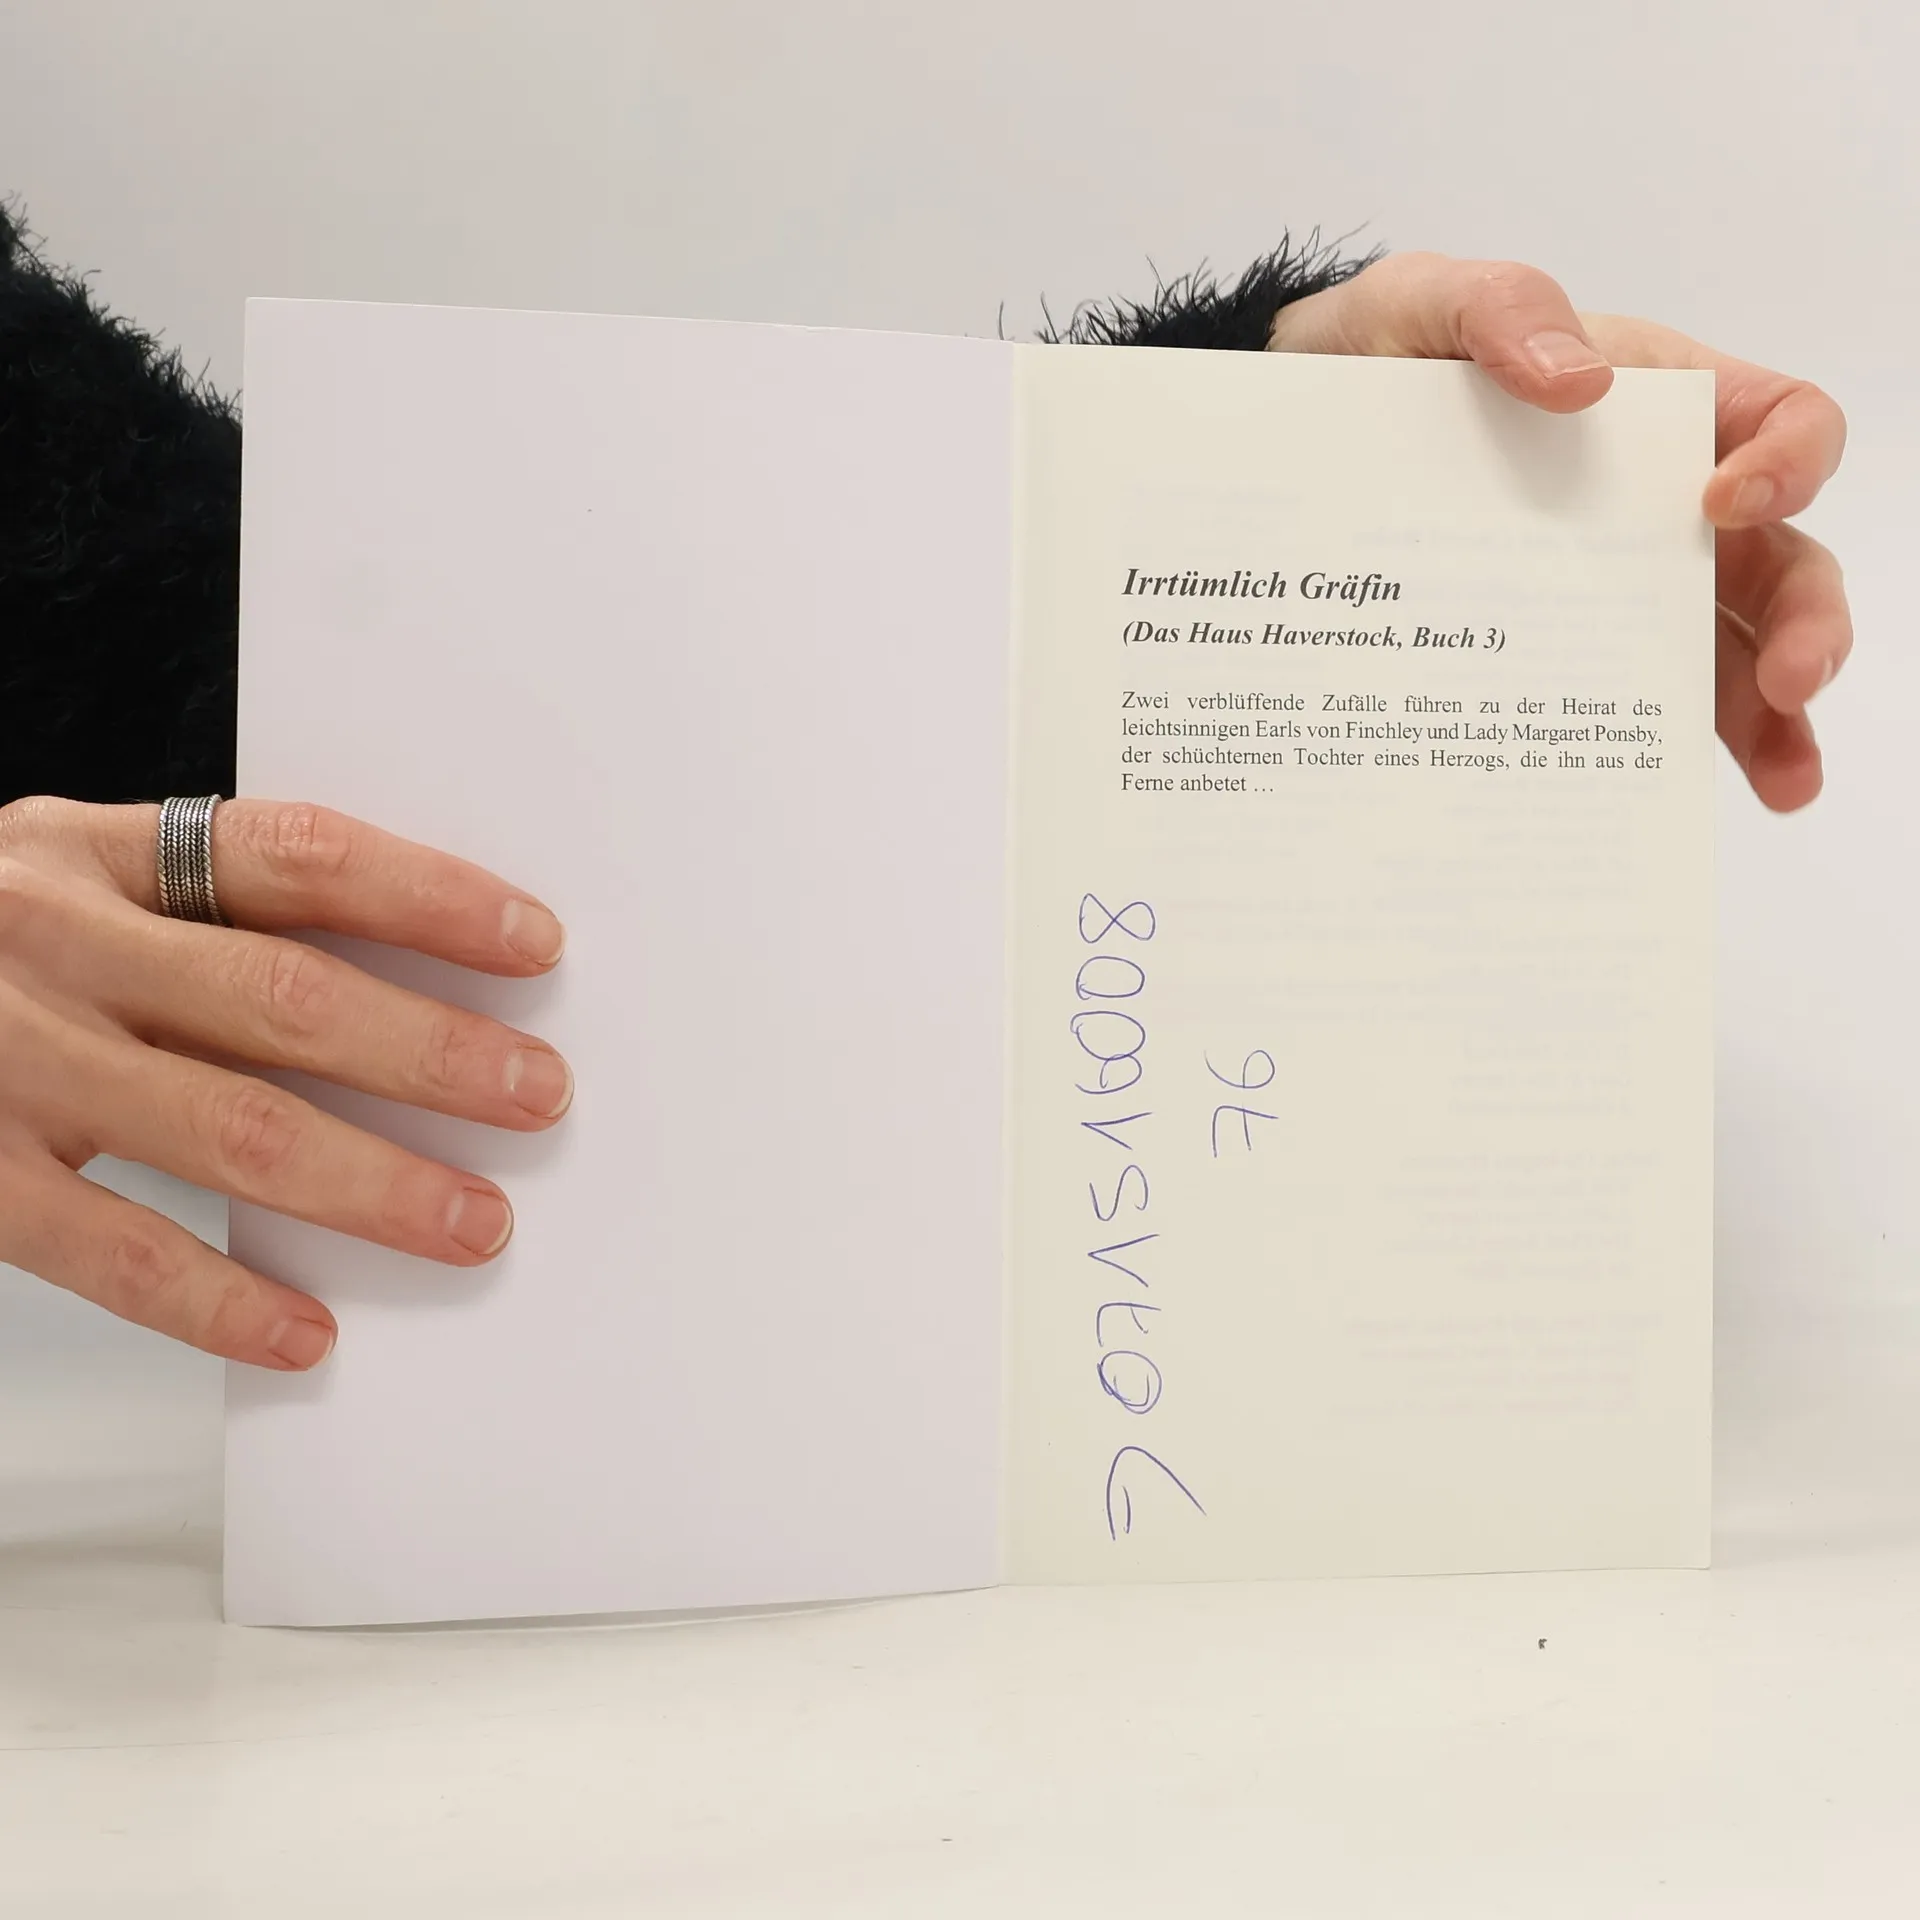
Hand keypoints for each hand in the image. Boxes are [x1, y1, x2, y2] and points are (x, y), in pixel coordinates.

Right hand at [0, 798, 571, 1369]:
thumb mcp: (71, 882)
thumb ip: (202, 915)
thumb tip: (412, 979)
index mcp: (96, 849)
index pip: (297, 854)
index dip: (427, 896)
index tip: (536, 944)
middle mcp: (51, 940)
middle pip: (282, 994)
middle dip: (428, 1053)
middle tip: (537, 1097)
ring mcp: (2, 1059)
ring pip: (223, 1124)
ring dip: (367, 1183)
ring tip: (473, 1223)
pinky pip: (110, 1249)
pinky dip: (218, 1300)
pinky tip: (307, 1334)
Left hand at [1268, 253, 1848, 811]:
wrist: (1291, 426)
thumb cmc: (1376, 350)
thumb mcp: (1423, 302)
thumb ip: (1501, 308)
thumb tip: (1580, 379)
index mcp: (1656, 402)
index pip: (1779, 421)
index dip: (1789, 461)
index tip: (1727, 504)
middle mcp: (1651, 504)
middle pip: (1776, 562)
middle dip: (1805, 623)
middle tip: (1791, 681)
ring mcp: (1606, 588)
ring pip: (1720, 653)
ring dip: (1765, 720)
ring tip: (1784, 782)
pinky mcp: (1547, 652)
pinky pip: (1618, 705)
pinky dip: (1652, 753)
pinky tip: (1662, 799)